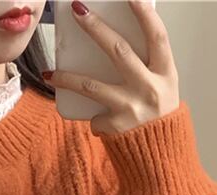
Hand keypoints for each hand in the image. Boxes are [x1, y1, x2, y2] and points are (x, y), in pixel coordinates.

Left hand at [42, 0, 179, 135]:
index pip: (157, 36)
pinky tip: (97, 122)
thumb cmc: (157, 117)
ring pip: (91, 85)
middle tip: (78, 10)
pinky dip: (94, 118)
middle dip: (96, 28)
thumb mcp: (161, 88)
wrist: (160, 158)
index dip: (145, 14)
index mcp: (166, 74)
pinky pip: (95, 116)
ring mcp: (131, 108)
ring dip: (67, 77)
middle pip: (119, 51)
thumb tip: (112, 42)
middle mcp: (150, 88)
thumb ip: (145, 68)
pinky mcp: (115, 126)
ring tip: (50, 71)